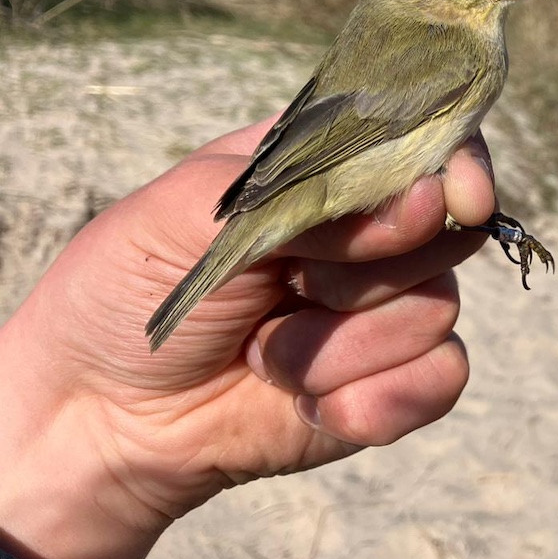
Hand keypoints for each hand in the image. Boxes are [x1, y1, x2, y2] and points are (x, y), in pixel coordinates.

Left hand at [0, 119, 495, 558]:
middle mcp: (370, 233)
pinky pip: (438, 380)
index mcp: (326, 166)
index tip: (457, 195)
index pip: (426, 139)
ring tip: (265, 353)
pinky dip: (374, 399)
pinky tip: (309, 405)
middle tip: (290, 284)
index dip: (456, 163)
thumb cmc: (129, 293)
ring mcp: (383, 310)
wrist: (99, 419)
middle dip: (370, 266)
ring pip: (436, 309)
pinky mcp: (391, 384)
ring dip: (341, 345)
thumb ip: (310, 192)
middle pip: (448, 228)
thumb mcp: (193, 212)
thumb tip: (424, 203)